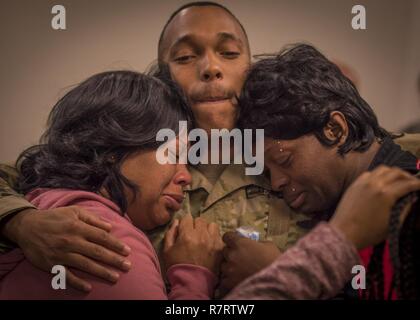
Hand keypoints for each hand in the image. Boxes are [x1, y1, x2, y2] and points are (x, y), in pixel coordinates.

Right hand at [1, 206, 131, 291]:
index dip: (116, 244)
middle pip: (97, 252)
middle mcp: (72, 241)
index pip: (102, 237)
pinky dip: (77, 282)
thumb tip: (110, 226)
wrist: (27, 227)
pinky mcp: (52, 264)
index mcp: (78, 227)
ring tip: (116, 277)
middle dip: (114, 260)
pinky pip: (66, 275)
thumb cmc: (54, 218)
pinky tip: (88, 288)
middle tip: (128, 266)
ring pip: (85, 264)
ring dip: (101, 272)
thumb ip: (93, 218)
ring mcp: (62, 254)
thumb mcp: (74, 212)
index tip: (127, 251)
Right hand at [163, 214, 223, 275]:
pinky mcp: (220, 247)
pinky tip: (210, 244)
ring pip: (212, 225)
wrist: (192, 282)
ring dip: (207, 229)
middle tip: (193, 234)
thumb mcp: (167, 250)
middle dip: (195, 225)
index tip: (184, 229)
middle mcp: (201, 235)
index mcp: (187, 235)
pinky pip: (219, 235)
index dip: (184, 223)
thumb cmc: (178, 266)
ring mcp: (212, 241)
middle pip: (200, 220)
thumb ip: (171, 233)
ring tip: (204, 237)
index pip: (187, 218)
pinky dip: (214, 237)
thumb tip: (176, 222)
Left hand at [220, 232, 280, 290]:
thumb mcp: (268, 245)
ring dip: (230, 266)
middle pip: (225, 251)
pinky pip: (224, 279)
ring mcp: (229, 269)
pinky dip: (229, 279)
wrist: (277, 281)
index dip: (231, 239)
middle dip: (232, 253)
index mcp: (240, 243)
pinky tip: (237, 279)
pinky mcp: (229, 282)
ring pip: (224, 265)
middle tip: (241, 257)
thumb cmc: (274, 262)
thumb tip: (253, 244)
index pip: (227, 236)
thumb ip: (257, 242)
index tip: (234, 241)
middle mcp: (232, 255)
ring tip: (240, 270)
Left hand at [330, 165, 419, 248]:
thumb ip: (405, 209)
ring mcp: (363, 182)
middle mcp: (375, 184)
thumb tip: (413, 199)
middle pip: (396, 172)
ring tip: (399, 179)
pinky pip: (369, 173)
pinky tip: (381, 181)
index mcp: (386, 194)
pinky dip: (378, 174)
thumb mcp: (393, 224)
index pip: (407, 184)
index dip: (418, 184)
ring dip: (393, 172)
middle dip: (407, 176)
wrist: (344, 233)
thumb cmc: (369, 232)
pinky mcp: (354, 184)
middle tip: (413, 182)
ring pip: (382, 169)